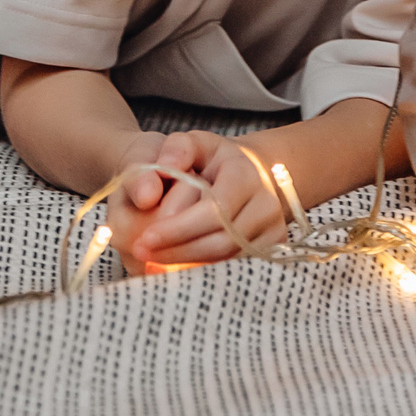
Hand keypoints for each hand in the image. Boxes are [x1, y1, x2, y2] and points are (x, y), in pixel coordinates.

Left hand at [101, 129, 285, 272]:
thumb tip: (166, 167)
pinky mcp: (272, 249)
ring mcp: (274, 229)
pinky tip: (177, 268)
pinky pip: (236, 269)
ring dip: (188, 265)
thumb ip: (177, 148)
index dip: (179, 229)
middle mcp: (267, 203)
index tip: (144, 238)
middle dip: (178, 251)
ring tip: (154, 261)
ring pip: (228, 260)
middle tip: (141, 254)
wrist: (248, 174)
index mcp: (246, 173)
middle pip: (222, 241)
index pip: (214, 210)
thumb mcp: (194, 144)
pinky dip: (204, 271)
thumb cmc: (212, 161)